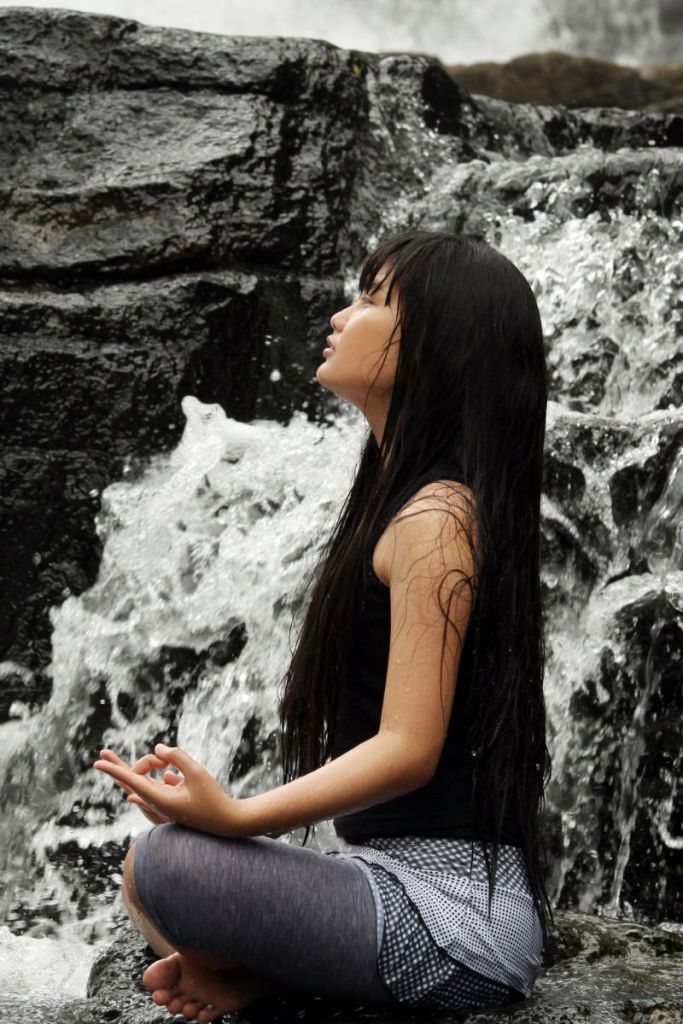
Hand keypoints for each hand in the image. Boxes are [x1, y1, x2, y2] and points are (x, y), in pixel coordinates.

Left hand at [93, 744, 244, 837]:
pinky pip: (156, 784)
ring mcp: (164, 802)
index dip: (114, 769)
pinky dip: (156, 772)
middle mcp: (158, 802)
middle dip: (119, 765)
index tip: (97, 762)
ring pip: (144, 782)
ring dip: (143, 765)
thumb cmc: (214, 799)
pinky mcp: (172, 801)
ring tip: (133, 757)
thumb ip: (178, 757)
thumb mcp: (197, 773)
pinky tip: (161, 764)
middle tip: (103, 751)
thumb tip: (158, 749)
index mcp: (161, 799)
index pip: (132, 781)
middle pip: (133, 780)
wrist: (226, 823)